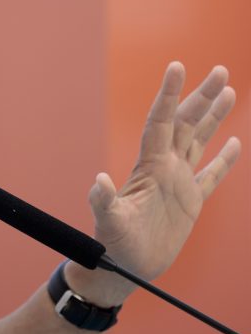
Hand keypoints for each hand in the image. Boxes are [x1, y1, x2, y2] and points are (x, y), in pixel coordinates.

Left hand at [69, 62, 240, 304]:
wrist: (123, 267)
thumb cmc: (111, 244)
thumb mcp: (108, 221)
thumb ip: (104, 201)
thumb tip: (98, 181)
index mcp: (149, 165)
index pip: (160, 121)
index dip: (168, 94)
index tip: (176, 66)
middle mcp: (164, 167)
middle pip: (186, 122)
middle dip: (201, 96)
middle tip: (219, 69)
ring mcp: (178, 182)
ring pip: (199, 140)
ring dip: (214, 116)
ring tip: (228, 90)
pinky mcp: (190, 202)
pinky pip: (211, 174)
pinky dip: (224, 158)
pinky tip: (235, 141)